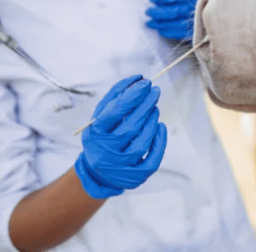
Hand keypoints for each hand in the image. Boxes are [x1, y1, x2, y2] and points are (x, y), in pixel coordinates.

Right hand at [74, 75, 167, 198]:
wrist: (97, 171)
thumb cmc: (102, 135)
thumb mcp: (100, 116)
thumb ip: (116, 96)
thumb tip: (137, 78)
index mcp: (94, 134)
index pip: (115, 112)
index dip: (132, 95)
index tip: (145, 82)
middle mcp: (105, 153)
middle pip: (131, 126)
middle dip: (146, 105)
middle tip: (155, 91)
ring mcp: (121, 167)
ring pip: (142, 142)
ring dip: (151, 121)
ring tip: (154, 108)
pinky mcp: (135, 177)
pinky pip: (152, 159)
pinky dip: (159, 142)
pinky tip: (161, 127)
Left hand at [146, 0, 198, 40]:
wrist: (206, 18)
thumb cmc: (191, 6)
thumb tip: (153, 0)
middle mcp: (195, 10)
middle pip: (176, 12)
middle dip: (160, 12)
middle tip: (147, 12)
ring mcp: (196, 22)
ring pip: (178, 23)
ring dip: (162, 24)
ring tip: (150, 23)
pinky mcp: (195, 32)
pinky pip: (182, 34)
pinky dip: (171, 33)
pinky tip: (161, 31)